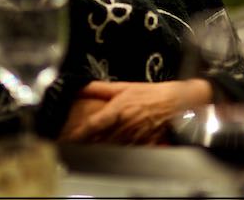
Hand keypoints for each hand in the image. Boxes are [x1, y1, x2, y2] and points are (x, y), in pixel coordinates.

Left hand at [61, 79, 212, 144]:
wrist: (176, 102)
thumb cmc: (150, 94)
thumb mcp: (123, 87)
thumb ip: (100, 88)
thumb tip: (81, 86)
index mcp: (116, 110)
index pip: (92, 126)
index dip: (77, 135)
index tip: (66, 139)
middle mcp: (123, 126)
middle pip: (98, 141)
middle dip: (85, 146)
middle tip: (71, 149)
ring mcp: (133, 138)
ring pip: (111, 149)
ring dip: (99, 152)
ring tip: (86, 155)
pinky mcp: (143, 146)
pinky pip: (127, 154)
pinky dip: (116, 156)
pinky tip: (109, 157)